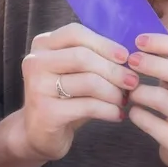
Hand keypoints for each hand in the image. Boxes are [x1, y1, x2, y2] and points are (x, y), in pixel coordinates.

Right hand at [16, 23, 136, 161]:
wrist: (39, 133)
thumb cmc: (64, 98)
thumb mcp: (75, 72)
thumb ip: (94, 57)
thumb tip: (131, 55)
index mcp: (42, 44)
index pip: (75, 33)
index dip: (104, 43)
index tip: (125, 57)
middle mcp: (35, 62)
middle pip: (83, 57)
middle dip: (114, 70)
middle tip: (133, 82)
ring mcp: (38, 87)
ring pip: (89, 82)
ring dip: (114, 92)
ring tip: (124, 100)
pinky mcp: (46, 112)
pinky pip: (88, 106)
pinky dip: (109, 110)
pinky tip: (118, 114)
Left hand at [125, 34, 167, 166]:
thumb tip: (142, 42)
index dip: (164, 42)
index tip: (139, 41)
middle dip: (151, 63)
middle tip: (131, 61)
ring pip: (161, 99)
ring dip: (139, 90)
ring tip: (131, 90)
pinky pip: (150, 123)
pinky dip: (136, 113)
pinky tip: (134, 111)